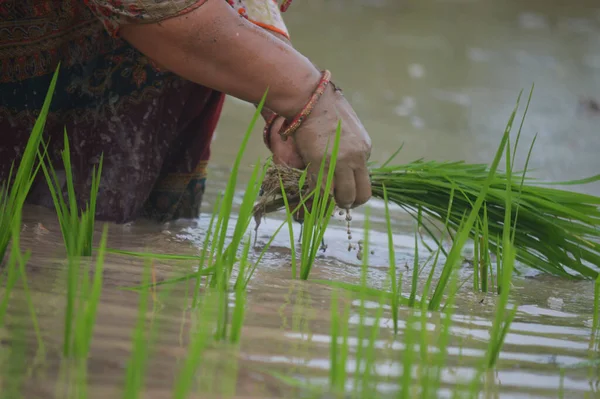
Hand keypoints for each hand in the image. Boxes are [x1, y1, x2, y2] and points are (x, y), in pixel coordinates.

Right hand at [270, 84, 371, 209]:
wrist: (311, 98)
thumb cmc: (325, 107)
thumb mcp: (347, 128)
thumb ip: (349, 146)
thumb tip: (341, 160)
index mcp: (365, 148)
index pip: (365, 179)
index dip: (353, 188)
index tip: (343, 190)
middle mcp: (357, 157)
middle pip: (361, 194)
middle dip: (349, 202)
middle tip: (338, 202)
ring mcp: (340, 162)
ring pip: (344, 197)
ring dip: (335, 203)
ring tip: (324, 202)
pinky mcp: (322, 163)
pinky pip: (323, 191)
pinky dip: (318, 198)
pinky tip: (312, 196)